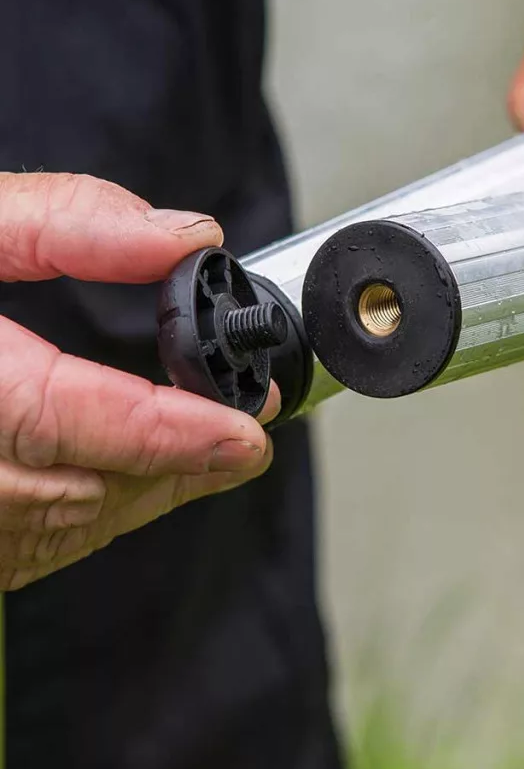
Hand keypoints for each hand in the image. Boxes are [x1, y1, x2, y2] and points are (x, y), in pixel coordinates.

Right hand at [0, 173, 278, 588]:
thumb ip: (64, 223)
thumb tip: (180, 239)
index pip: (76, 423)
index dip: (174, 435)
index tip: (247, 433)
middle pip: (92, 488)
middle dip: (184, 463)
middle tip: (246, 421)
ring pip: (69, 527)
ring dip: (150, 490)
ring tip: (210, 447)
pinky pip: (32, 544)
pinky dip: (94, 511)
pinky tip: (126, 475)